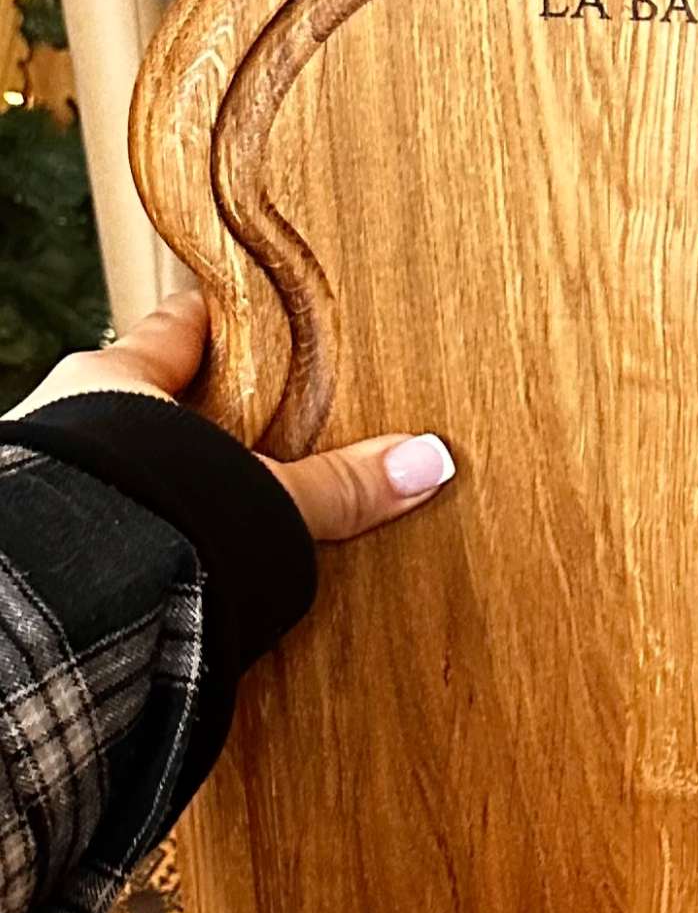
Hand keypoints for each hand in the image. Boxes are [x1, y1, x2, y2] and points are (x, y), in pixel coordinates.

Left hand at [8, 291, 454, 540]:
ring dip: (167, 493)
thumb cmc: (129, 513)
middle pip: (143, 405)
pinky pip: (114, 539)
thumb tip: (422, 461)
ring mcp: (60, 494)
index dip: (207, 322)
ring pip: (122, 474)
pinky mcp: (65, 557)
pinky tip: (183, 576)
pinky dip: (147, 551)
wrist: (64, 600)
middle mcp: (73, 434)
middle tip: (254, 430)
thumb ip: (339, 483)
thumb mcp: (262, 493)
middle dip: (194, 421)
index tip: (230, 312)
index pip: (172, 334)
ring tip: (225, 518)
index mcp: (112, 386)